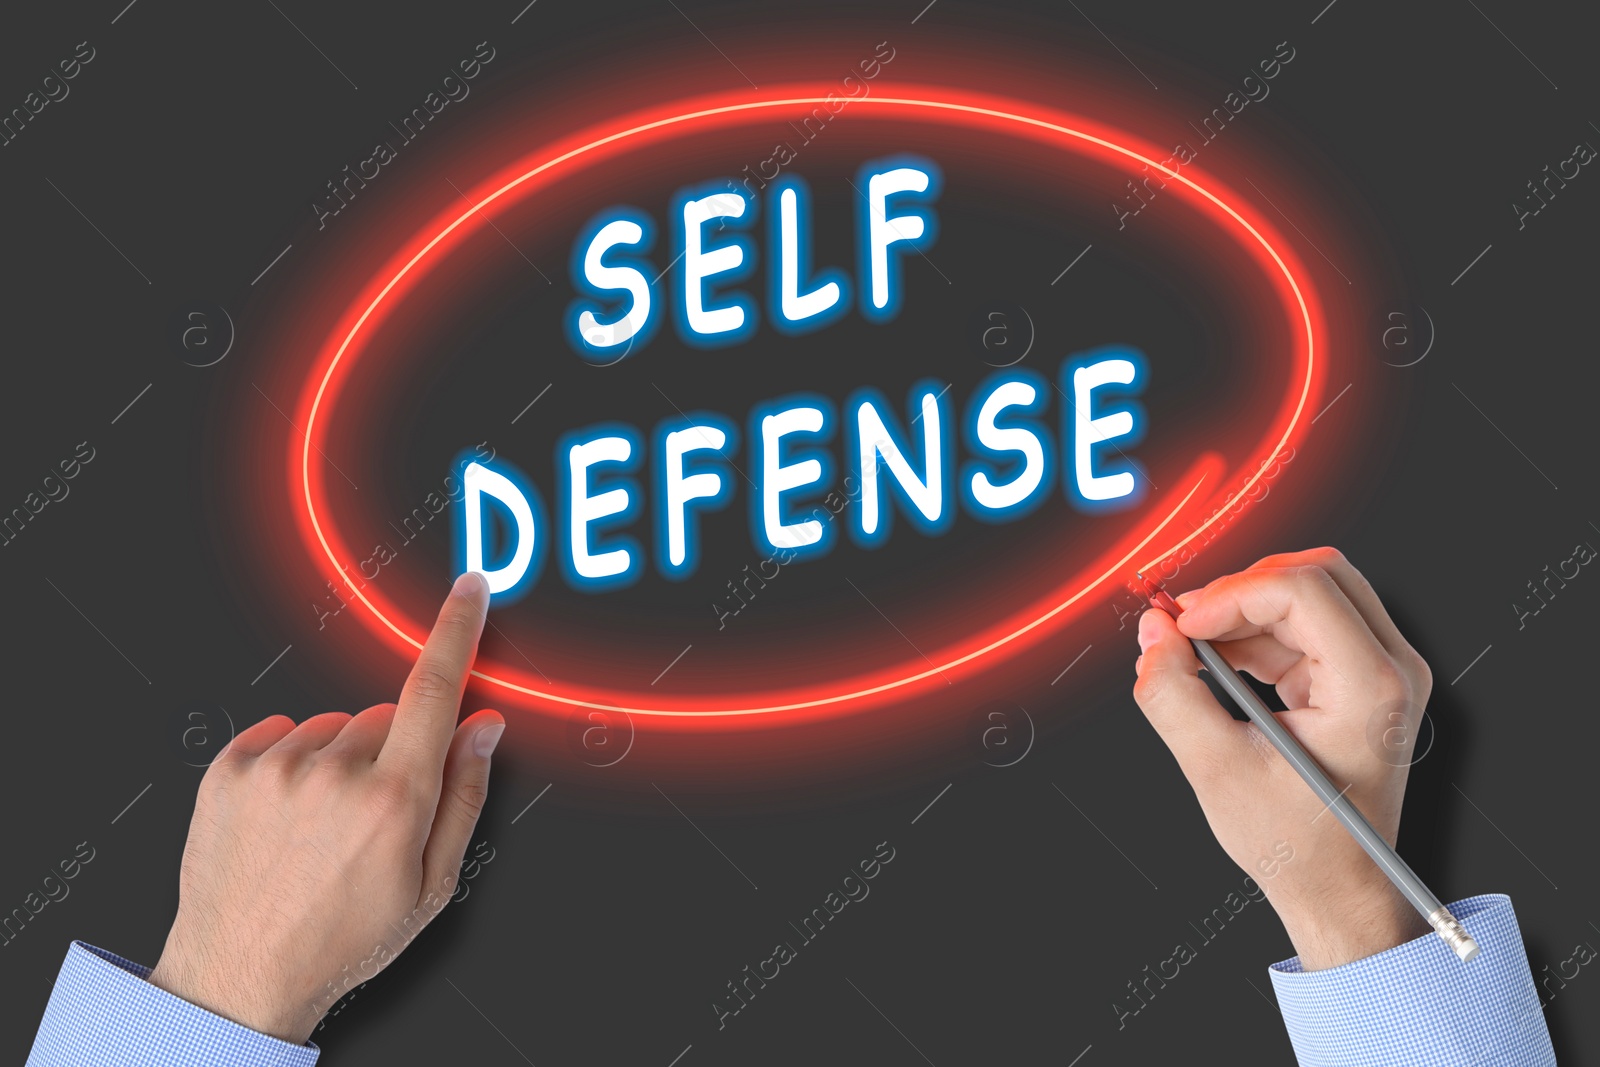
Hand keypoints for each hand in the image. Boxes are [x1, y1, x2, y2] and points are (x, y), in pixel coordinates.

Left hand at [147, 571, 503, 1042]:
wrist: (240, 976)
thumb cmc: (341, 938)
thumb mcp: (431, 884)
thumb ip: (465, 795)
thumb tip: (483, 730)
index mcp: (394, 800)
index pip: (434, 688)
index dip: (457, 632)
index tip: (469, 592)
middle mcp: (334, 774)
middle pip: (386, 716)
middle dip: (391, 750)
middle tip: (372, 814)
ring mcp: (276, 769)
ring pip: (332, 726)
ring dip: (336, 759)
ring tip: (319, 825)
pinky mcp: (228, 771)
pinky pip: (277, 732)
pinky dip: (287, 761)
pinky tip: (286, 814)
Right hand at [1131, 548, 1432, 969]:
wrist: (1339, 889)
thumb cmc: (1299, 846)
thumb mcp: (1216, 770)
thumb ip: (1173, 695)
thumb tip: (1153, 636)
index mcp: (1370, 688)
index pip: (1301, 590)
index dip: (1230, 595)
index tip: (1183, 623)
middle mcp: (1391, 670)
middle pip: (1314, 575)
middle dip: (1239, 590)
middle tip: (1186, 623)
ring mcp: (1383, 673)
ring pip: (1309, 594)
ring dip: (1244, 610)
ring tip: (1193, 647)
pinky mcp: (1361, 680)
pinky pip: (1306, 625)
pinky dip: (1255, 633)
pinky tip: (1218, 664)